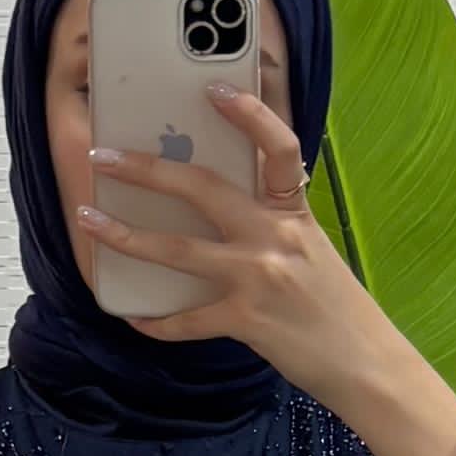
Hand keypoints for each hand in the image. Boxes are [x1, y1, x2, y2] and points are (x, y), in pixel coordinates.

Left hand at [76, 81, 455, 455]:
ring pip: (176, 250)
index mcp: (293, 213)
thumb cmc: (336, 308)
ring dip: (125, 236)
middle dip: (145, 170)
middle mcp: (275, 238)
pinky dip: (156, 323)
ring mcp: (259, 278)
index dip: (249, 114)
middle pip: (202, 190)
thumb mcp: (312, 251)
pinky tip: (134, 318)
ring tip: (89, 222)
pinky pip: (185, 320)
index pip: (278, 147)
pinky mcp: (246, 321)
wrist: (366, 364)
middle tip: (103, 158)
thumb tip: (217, 214)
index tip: (212, 91)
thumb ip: (272, 228)